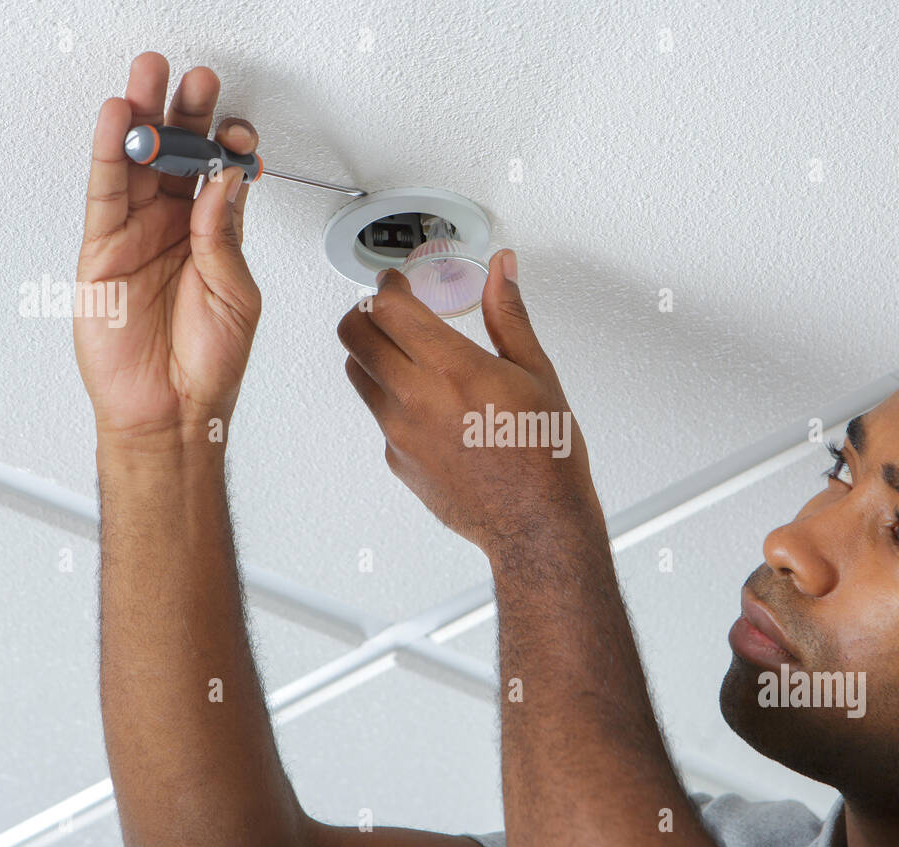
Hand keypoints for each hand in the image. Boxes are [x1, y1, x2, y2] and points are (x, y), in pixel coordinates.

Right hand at [73, 52, 261, 451]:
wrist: (171, 410)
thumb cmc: (210, 363)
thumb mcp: (237, 296)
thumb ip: (226, 237)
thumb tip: (225, 181)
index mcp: (218, 237)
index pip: (223, 176)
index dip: (230, 148)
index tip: (239, 130)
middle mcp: (178, 229)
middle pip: (181, 157)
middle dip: (188, 115)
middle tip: (196, 80)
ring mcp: (139, 235)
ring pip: (140, 163)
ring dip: (146, 117)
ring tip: (151, 76)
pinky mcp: (103, 249)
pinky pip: (105, 192)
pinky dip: (107, 152)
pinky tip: (115, 118)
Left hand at [338, 250, 604, 553]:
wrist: (536, 522)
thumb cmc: (543, 455)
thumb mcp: (536, 373)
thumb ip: (509, 315)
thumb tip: (502, 271)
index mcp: (453, 369)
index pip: (388, 307)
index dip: (387, 285)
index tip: (396, 282)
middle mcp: (416, 399)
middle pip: (355, 334)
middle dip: (366, 312)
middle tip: (387, 309)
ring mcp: (400, 433)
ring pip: (357, 374)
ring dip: (371, 352)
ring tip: (402, 352)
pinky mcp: (397, 460)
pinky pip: (378, 416)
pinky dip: (391, 399)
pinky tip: (424, 403)